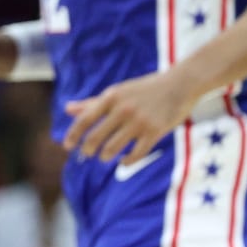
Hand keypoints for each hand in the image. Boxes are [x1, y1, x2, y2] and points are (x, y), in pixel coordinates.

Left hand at [63, 69, 197, 161]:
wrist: (179, 85)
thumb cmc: (144, 89)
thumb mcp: (117, 92)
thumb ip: (92, 103)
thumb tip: (67, 109)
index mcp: (111, 97)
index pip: (85, 119)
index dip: (73, 134)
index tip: (67, 146)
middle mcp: (123, 109)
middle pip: (96, 136)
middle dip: (88, 149)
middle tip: (87, 154)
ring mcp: (139, 121)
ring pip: (113, 147)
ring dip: (105, 156)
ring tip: (104, 157)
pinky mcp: (155, 131)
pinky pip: (136, 153)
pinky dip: (127, 160)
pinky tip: (123, 161)